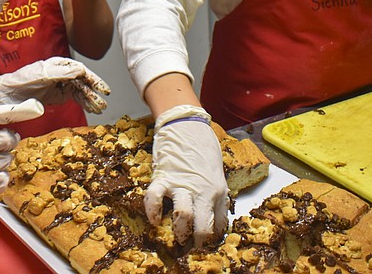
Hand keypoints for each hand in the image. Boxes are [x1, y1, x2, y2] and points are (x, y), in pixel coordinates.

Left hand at [0, 57, 110, 112]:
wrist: (7, 94)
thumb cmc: (21, 80)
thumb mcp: (41, 75)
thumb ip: (61, 73)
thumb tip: (81, 70)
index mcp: (59, 65)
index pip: (81, 71)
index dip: (94, 79)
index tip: (103, 89)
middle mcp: (62, 73)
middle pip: (83, 82)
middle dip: (94, 92)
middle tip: (103, 103)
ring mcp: (61, 85)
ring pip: (81, 91)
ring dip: (90, 100)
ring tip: (99, 109)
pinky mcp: (58, 95)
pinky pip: (74, 98)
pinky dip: (83, 103)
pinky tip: (91, 109)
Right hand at [144, 105, 228, 246]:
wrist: (186, 124)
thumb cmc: (202, 147)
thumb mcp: (216, 173)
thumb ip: (214, 193)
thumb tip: (211, 215)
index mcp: (219, 191)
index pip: (219, 224)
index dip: (211, 238)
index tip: (205, 242)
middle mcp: (203, 191)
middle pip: (203, 227)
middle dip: (196, 242)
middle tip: (190, 246)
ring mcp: (183, 184)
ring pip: (183, 216)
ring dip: (178, 231)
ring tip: (175, 235)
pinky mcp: (164, 177)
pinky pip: (155, 199)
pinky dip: (153, 211)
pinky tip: (154, 219)